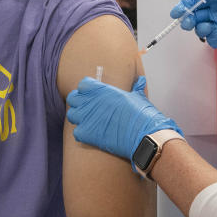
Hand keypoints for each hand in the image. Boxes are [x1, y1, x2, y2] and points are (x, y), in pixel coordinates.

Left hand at [67, 76, 181, 166]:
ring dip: (79, 119)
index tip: (93, 96)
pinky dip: (83, 134)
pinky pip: (76, 132)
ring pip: (72, 115)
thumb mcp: (138, 97)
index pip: (83, 84)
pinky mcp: (86, 133)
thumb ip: (135, 88)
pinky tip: (93, 135)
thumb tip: (140, 81)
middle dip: (79, 103)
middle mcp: (91, 101)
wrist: (144, 135)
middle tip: (89, 110)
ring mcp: (87, 117)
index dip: (87, 91)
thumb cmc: (142, 115)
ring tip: (91, 123)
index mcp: (102, 90)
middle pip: (73, 98)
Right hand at [171, 0, 216, 50]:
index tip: (177, 12)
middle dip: (188, 19)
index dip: (185, 5)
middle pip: (196, 15)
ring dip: (199, 28)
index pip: (197, 1)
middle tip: (186, 22)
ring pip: (203, 28)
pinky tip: (215, 34)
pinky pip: (213, 39)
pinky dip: (210, 38)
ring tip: (206, 27)